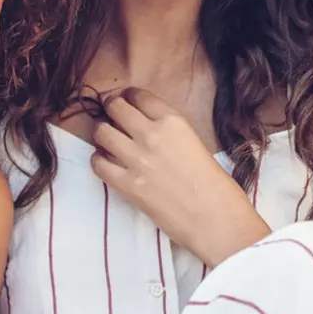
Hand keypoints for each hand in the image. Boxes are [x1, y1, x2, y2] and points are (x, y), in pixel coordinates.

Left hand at [90, 90, 268, 267]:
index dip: (127, 96)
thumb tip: (145, 126)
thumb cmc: (214, 183)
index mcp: (173, 121)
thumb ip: (169, 131)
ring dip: (101, 133)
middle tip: (110, 115)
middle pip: (115, 107)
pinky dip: (98, 160)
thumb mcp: (194, 142)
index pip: (139, 95)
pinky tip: (106, 163)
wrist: (214, 218)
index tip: (124, 100)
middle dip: (110, 108)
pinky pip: (98, 163)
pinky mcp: (127, 185)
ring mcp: (137, 160)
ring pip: (101, 132)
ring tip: (107, 139)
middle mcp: (152, 135)